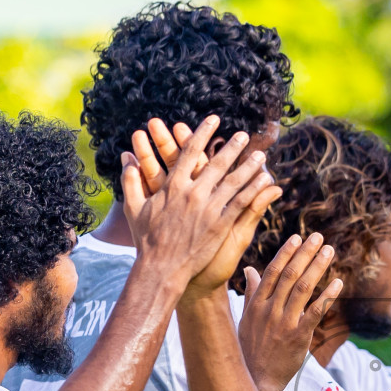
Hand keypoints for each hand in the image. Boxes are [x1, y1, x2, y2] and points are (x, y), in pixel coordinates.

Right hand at [122, 116, 280, 299]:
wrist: (161, 270)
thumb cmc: (146, 241)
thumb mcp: (134, 209)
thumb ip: (131, 181)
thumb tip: (125, 157)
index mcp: (173, 186)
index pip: (190, 152)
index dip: (203, 133)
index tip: (214, 120)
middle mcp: (193, 193)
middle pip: (217, 163)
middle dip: (233, 147)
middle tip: (245, 135)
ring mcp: (208, 209)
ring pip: (233, 181)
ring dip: (248, 167)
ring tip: (261, 157)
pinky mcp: (220, 225)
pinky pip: (241, 204)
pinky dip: (254, 191)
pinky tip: (265, 183)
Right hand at [238, 233, 342, 390]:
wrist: (256, 379)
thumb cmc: (250, 349)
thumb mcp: (246, 319)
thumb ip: (251, 293)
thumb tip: (250, 269)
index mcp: (256, 304)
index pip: (272, 272)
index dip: (286, 253)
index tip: (298, 238)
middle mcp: (269, 310)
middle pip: (289, 275)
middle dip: (305, 253)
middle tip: (318, 237)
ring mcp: (284, 323)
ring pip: (303, 288)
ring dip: (317, 267)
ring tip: (329, 251)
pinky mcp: (298, 337)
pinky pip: (315, 312)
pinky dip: (327, 296)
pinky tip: (338, 283)